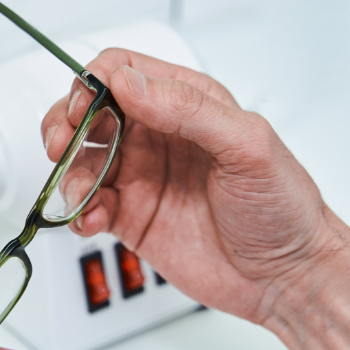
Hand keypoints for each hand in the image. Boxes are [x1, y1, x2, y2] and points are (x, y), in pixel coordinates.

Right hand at [41, 49, 338, 322]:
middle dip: (65, 125)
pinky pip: (87, 206)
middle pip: (88, 113)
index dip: (94, 83)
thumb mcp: (247, 145)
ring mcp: (140, 177)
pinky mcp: (130, 217)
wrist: (287, 277)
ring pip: (80, 161)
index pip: (123, 72)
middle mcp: (157, 136)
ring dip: (68, 174)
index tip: (85, 107)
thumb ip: (187, 108)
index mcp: (185, 105)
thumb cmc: (283, 207)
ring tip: (82, 195)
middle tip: (62, 146)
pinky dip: (78, 213)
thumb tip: (128, 84)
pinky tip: (92, 221)